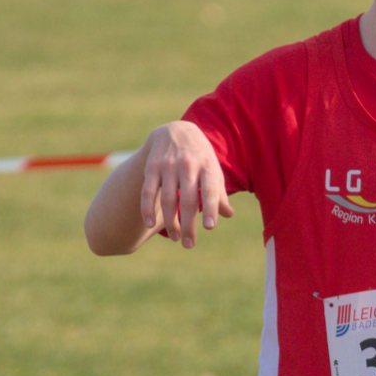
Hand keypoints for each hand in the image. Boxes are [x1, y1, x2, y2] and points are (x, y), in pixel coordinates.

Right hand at [141, 121, 232, 248]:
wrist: (175, 130)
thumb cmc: (200, 157)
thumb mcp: (212, 169)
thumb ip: (219, 192)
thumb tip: (228, 215)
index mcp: (207, 166)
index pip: (210, 190)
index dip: (210, 209)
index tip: (209, 228)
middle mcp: (188, 165)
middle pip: (188, 200)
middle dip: (188, 224)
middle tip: (189, 245)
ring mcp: (168, 166)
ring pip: (168, 199)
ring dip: (170, 221)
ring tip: (176, 238)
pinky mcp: (151, 167)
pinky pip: (148, 191)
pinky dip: (147, 208)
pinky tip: (149, 224)